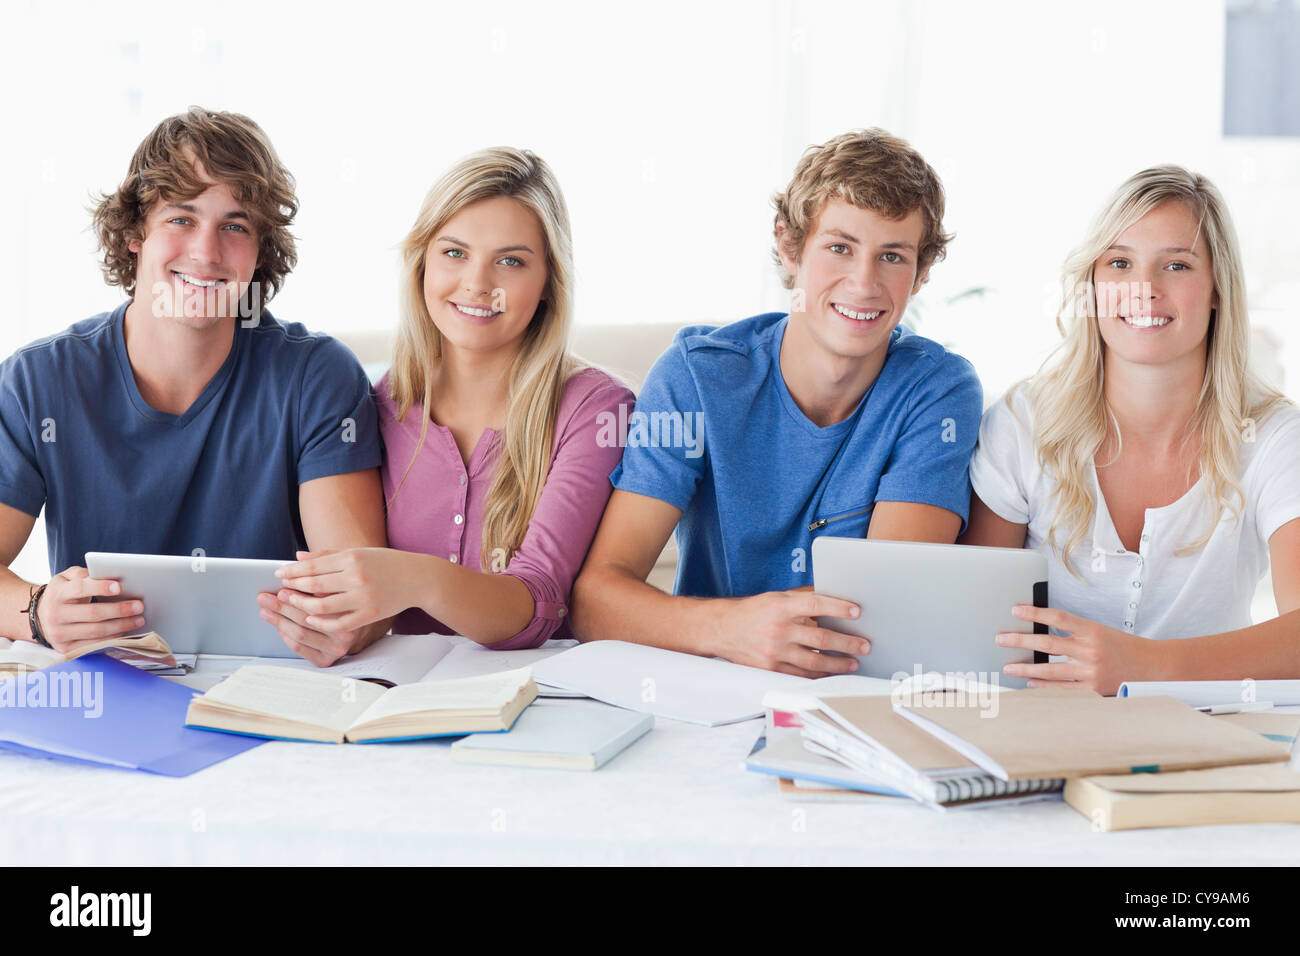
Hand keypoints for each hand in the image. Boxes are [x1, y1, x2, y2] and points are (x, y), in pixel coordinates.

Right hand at [35, 566, 144, 654]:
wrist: (40, 616)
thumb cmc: (63, 593)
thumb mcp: (67, 577)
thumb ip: (84, 574)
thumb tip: (107, 574)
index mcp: (58, 593)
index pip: (81, 589)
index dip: (100, 588)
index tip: (120, 587)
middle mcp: (56, 614)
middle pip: (93, 613)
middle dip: (119, 610)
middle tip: (139, 606)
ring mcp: (59, 634)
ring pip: (96, 631)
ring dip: (121, 626)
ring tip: (139, 620)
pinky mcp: (66, 648)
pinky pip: (93, 645)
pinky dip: (112, 639)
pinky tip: (126, 632)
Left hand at [273, 548, 422, 632]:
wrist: (418, 578)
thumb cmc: (385, 563)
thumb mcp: (358, 553)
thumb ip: (327, 555)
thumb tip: (298, 558)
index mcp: (353, 558)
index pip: (314, 566)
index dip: (293, 571)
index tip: (279, 574)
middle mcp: (357, 577)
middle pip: (315, 585)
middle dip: (294, 587)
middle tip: (280, 589)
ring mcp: (364, 597)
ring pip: (323, 606)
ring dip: (303, 606)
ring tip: (292, 604)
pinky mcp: (371, 614)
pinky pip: (340, 623)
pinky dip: (322, 623)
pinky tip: (311, 620)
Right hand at [711, 588, 868, 677]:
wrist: (722, 630)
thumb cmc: (753, 612)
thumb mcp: (776, 598)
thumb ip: (802, 598)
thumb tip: (833, 596)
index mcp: (780, 607)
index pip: (815, 605)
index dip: (838, 607)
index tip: (856, 612)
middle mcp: (778, 630)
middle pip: (821, 639)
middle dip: (848, 643)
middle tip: (865, 645)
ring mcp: (774, 652)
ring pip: (815, 662)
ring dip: (838, 664)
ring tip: (854, 662)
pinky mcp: (771, 669)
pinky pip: (801, 675)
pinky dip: (820, 675)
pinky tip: (832, 673)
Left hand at [997, 604, 1161, 695]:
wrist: (1152, 667)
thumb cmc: (1123, 647)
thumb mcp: (1099, 631)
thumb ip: (1074, 632)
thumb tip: (1041, 631)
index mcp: (1093, 630)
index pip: (1058, 618)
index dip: (1035, 613)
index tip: (1015, 610)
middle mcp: (1091, 650)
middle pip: (1047, 644)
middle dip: (1020, 641)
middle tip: (1001, 639)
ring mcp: (1091, 672)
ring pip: (1050, 670)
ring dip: (1026, 668)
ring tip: (1008, 666)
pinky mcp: (1092, 690)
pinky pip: (1061, 688)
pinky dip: (1043, 686)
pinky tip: (1029, 683)